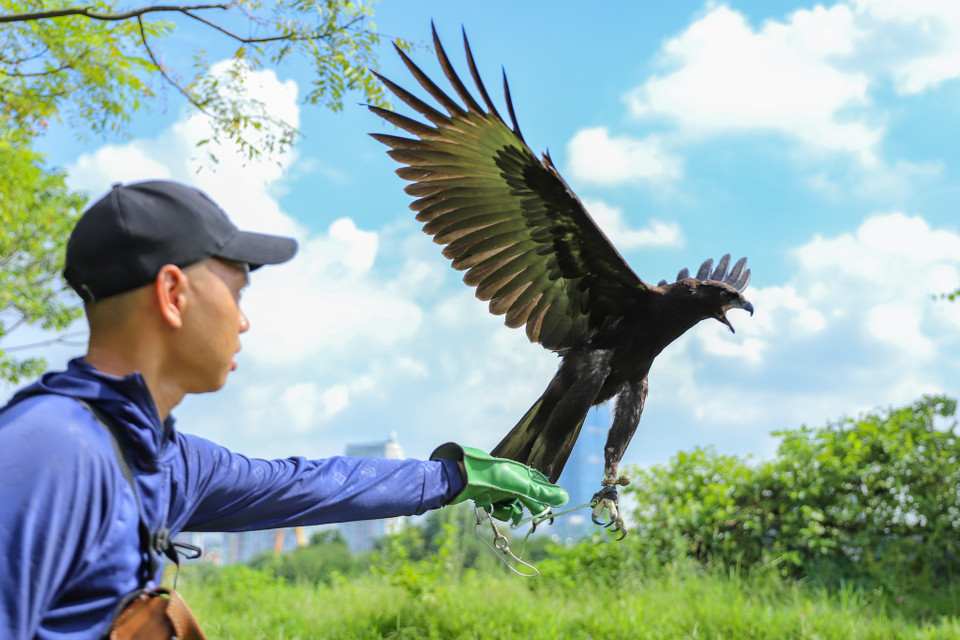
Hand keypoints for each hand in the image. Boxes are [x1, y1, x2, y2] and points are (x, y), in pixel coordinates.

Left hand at [431, 443, 568, 524]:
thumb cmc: (492, 477)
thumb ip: (541, 493)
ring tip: (505, 511)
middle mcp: (511, 481)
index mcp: (521, 473)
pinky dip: (498, 511)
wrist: (462, 477)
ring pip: (512, 506)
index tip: (547, 512)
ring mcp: (499, 489)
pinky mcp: (488, 496)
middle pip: (526, 499)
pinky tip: (493, 509)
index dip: (544, 500)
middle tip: (532, 518)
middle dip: (527, 509)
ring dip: (510, 512)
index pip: (539, 487)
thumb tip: (565, 498)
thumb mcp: (520, 485)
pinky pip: (499, 509)